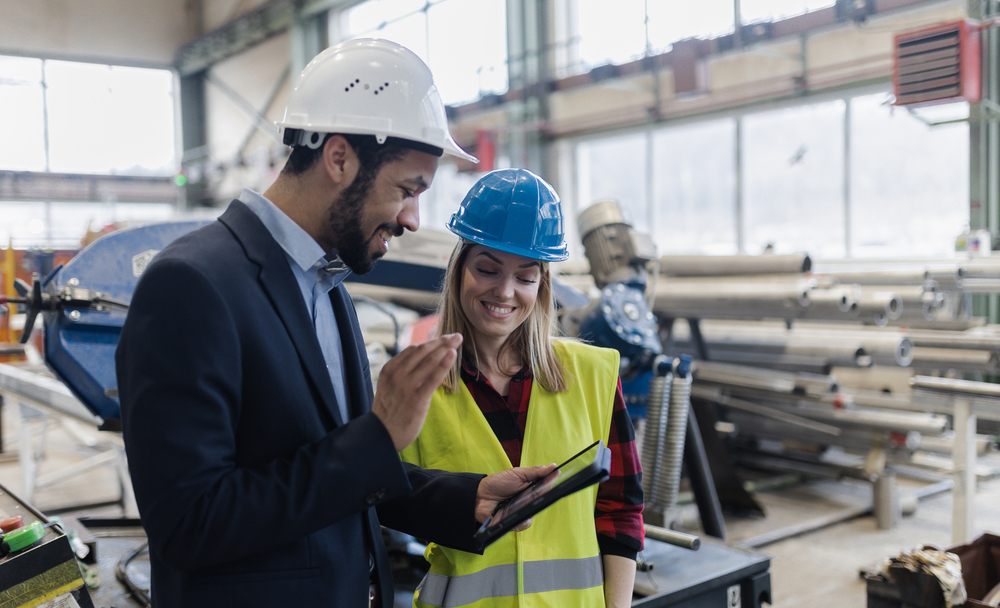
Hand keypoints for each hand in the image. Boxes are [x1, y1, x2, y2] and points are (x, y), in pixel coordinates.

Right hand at [371, 333, 461, 450]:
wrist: (381, 435)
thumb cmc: (388, 412)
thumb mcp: (389, 387)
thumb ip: (401, 373)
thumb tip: (421, 363)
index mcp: (389, 369)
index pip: (413, 349)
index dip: (431, 342)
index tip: (443, 338)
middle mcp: (396, 374)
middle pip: (423, 351)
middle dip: (441, 341)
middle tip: (456, 335)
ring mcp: (406, 386)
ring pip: (429, 360)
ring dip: (445, 348)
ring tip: (457, 340)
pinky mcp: (417, 399)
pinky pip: (433, 377)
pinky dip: (444, 364)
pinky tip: (453, 354)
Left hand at [475, 464, 556, 529]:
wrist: (479, 496)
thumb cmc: (497, 483)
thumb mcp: (517, 473)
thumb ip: (535, 471)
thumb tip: (552, 466)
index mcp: (530, 487)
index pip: (545, 485)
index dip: (551, 480)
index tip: (557, 474)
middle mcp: (528, 499)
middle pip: (542, 498)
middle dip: (541, 493)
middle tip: (537, 488)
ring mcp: (522, 510)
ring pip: (535, 511)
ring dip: (530, 505)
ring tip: (521, 499)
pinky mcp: (516, 521)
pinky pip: (525, 523)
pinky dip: (522, 518)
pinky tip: (516, 511)